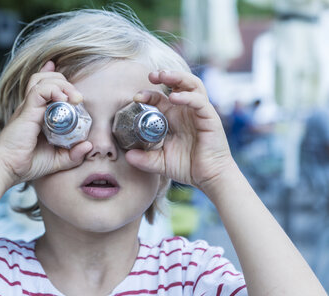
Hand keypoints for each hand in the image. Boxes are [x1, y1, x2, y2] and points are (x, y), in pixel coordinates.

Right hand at [0, 61, 91, 186]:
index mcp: (37, 114)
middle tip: (78, 99)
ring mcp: (28, 107)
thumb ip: (73, 155)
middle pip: (46, 78)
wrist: (6, 169)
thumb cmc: (27, 164)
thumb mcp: (56, 161)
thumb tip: (89, 145)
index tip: (72, 87)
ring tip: (74, 99)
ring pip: (43, 80)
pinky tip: (64, 100)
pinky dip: (54, 90)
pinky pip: (40, 90)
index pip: (46, 87)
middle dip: (65, 82)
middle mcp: (32, 107)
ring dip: (63, 84)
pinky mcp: (26, 111)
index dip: (59, 82)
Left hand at [125, 70, 234, 189]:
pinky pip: (199, 102)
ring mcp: (198, 112)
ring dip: (178, 77)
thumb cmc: (187, 167)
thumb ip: (144, 159)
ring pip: (192, 85)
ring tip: (164, 76)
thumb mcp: (160, 162)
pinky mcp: (209, 118)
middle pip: (177, 84)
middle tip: (151, 75)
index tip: (136, 97)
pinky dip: (187, 97)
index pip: (160, 98)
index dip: (148, 94)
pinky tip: (175, 98)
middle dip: (165, 76)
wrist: (208, 178)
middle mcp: (185, 111)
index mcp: (173, 118)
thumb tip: (127, 156)